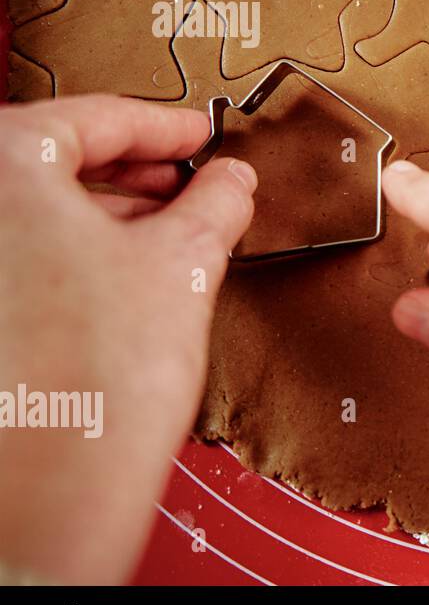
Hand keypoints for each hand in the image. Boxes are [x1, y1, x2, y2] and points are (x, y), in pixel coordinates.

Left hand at [0, 96, 255, 583]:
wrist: (50, 487)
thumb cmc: (97, 378)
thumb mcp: (186, 264)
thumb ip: (215, 202)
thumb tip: (230, 181)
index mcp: (2, 164)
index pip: (95, 117)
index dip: (165, 126)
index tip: (199, 134)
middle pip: (55, 159)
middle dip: (134, 171)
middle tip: (192, 181)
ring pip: (33, 209)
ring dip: (105, 212)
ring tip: (172, 233)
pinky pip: (19, 253)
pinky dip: (72, 250)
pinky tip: (126, 275)